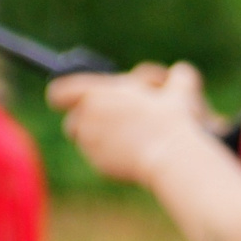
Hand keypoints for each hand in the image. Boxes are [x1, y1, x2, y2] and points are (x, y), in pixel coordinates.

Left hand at [47, 66, 208, 185]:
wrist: (171, 156)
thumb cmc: (171, 117)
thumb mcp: (181, 88)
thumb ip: (176, 77)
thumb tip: (178, 75)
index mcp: (96, 95)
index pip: (59, 92)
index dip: (67, 94)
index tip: (82, 97)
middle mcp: (86, 119)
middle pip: (72, 119)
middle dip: (89, 119)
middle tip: (116, 118)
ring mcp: (90, 145)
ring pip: (86, 139)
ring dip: (102, 136)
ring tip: (131, 135)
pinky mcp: (99, 165)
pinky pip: (99, 157)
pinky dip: (112, 154)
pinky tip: (136, 152)